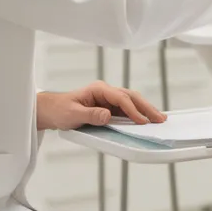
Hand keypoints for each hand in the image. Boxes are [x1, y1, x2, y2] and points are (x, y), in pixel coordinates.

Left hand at [36, 81, 166, 130]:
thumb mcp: (72, 114)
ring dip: (145, 110)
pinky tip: (146, 120)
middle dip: (146, 107)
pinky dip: (137, 115)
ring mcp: (108, 100)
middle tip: (160, 118)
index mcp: (98, 89)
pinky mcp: (109, 108)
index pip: (120, 98)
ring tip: (159, 119)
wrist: (52, 111)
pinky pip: (126, 110)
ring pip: (132, 102)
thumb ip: (90, 115)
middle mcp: (106, 92)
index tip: (142, 121)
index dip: (132, 110)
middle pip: (131, 97)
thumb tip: (108, 116)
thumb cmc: (60, 110)